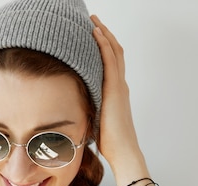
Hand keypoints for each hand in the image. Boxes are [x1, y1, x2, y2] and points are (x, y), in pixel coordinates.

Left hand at [91, 16, 143, 172]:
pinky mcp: (115, 90)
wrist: (124, 152)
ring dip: (104, 34)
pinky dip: (104, 45)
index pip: (111, 64)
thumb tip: (73, 113)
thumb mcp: (96, 122)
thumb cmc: (111, 143)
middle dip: (104, 34)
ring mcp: (119, 87)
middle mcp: (120, 86)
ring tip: (93, 20)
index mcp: (116, 93)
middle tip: (93, 20)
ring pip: (114, 52)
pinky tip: (96, 33)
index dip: (104, 47)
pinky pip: (110, 61)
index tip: (93, 35)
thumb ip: (89, 112)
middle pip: (114, 52)